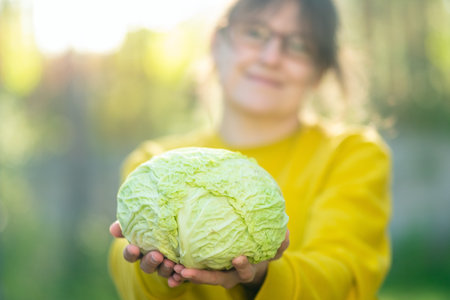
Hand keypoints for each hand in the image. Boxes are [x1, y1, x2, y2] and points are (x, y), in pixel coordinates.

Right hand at [109, 221, 184, 286]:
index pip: (130, 254)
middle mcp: (150, 259)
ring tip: (170, 263)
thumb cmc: (156, 222)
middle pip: (146, 265)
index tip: (133, 248)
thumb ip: (128, 223)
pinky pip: (176, 276)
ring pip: (161, 271)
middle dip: (150, 261)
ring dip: (165, 269)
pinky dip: (176, 278)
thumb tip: (113, 228)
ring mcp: (163, 265)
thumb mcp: (143, 220)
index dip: (130, 253)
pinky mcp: (177, 268)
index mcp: (139, 249)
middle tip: (157, 255)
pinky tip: (179, 274)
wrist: (177, 225)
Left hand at [173, 230, 289, 289]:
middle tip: (184, 272)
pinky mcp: (203, 265)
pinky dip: (178, 268)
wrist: (248, 250)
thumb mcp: (274, 244)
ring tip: (170, 269)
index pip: (244, 271)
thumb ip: (280, 241)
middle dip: (200, 277)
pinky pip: (190, 269)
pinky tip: (167, 262)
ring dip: (184, 274)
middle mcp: (228, 274)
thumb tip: (284, 234)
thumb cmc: (260, 246)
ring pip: (198, 275)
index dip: (242, 266)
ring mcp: (215, 271)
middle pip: (214, 278)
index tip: (238, 258)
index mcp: (244, 269)